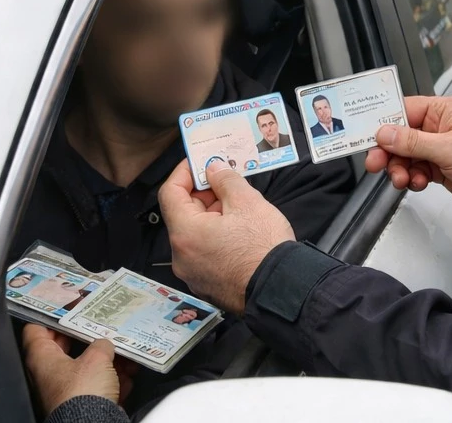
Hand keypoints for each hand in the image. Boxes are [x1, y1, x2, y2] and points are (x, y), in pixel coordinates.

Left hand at [22, 324, 125, 415]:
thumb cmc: (83, 392)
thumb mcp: (96, 357)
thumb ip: (101, 344)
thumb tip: (105, 344)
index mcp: (43, 360)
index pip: (36, 330)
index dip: (51, 315)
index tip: (64, 306)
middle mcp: (50, 376)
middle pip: (66, 348)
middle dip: (87, 337)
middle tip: (101, 325)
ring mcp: (67, 392)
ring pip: (87, 368)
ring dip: (108, 360)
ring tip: (125, 353)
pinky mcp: (83, 405)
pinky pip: (99, 388)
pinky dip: (114, 381)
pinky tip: (128, 375)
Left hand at [159, 160, 294, 313]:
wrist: (282, 289)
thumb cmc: (264, 249)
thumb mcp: (247, 202)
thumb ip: (225, 180)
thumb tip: (214, 170)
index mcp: (185, 233)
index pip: (170, 192)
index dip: (184, 172)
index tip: (200, 162)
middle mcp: (182, 256)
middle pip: (183, 214)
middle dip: (204, 195)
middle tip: (226, 182)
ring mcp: (194, 274)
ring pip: (196, 234)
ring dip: (212, 216)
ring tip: (240, 208)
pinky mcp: (208, 285)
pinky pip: (205, 253)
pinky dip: (217, 237)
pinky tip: (240, 232)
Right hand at [365, 96, 451, 210]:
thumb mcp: (449, 148)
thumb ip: (414, 142)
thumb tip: (385, 133)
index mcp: (442, 111)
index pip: (403, 110)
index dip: (383, 124)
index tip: (368, 136)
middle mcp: (437, 126)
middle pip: (399, 135)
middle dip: (388, 151)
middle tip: (376, 164)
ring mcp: (437, 147)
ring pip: (405, 155)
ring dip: (400, 168)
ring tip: (403, 179)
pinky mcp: (438, 166)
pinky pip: (414, 169)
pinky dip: (412, 178)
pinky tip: (418, 182)